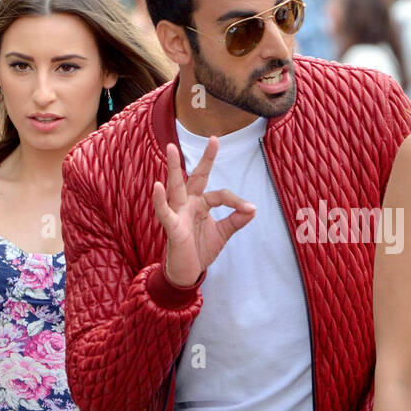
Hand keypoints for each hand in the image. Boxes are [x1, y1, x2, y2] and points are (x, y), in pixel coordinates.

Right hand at [152, 140, 254, 287]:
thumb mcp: (223, 233)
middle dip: (205, 159)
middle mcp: (189, 204)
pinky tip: (157, 186)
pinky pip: (164, 212)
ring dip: (173, 168)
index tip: (250, 208)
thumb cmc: (201, 249)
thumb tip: (253, 209)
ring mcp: (179, 213)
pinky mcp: (172, 227)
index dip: (237, 201)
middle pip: (196, 177)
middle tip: (214, 138)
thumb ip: (236, 220)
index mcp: (201, 203)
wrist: (188, 272)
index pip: (221, 194)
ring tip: (172, 149)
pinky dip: (160, 200)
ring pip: (175, 187)